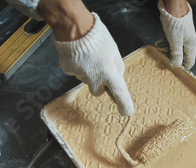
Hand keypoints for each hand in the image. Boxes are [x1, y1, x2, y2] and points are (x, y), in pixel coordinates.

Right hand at [38, 0, 133, 115]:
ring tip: (88, 56)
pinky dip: (78, 66)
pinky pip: (76, 72)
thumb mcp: (114, 53)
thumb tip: (116, 81)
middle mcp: (94, 78)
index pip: (119, 94)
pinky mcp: (68, 71)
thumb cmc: (98, 38)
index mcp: (109, 73)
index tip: (126, 112)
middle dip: (100, 84)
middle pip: (98, 91)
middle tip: (100, 68)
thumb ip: (117, 69)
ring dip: (89, 72)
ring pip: (86, 80)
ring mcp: (80, 75)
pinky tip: (79, 55)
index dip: (124, 104)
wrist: (75, 26)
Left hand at [158, 0, 195, 68]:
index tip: (172, 66)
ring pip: (174, 49)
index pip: (190, 62)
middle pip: (180, 56)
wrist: (173, 7)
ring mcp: (182, 38)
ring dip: (165, 49)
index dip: (182, 66)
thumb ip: (177, 54)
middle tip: (163, 53)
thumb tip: (176, 65)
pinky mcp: (176, 34)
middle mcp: (188, 42)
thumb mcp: (175, 41)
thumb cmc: (175, 23)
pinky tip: (159, 42)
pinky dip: (164, 43)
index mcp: (191, 45)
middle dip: (170, 56)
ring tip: (159, 46)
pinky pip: (170, 42)